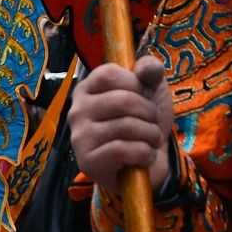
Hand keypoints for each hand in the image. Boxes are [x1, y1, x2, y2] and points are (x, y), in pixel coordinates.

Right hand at [69, 55, 173, 195]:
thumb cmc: (143, 121)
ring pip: (126, 126)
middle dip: (149, 112)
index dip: (135, 83)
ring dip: (151, 134)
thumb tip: (146, 67)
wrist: (146, 164)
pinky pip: (123, 150)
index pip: (109, 74)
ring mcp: (80, 137)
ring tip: (151, 140)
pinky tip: (145, 156)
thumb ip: (150, 70)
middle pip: (122, 101)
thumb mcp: (151, 89)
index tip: (142, 95)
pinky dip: (145, 153)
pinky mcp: (87, 162)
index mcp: (87, 88)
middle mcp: (77, 110)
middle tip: (153, 123)